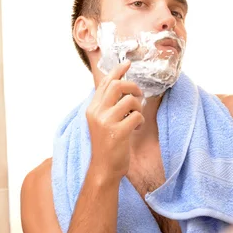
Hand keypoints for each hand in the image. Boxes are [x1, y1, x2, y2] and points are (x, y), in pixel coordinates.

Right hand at [86, 61, 143, 181]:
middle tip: (139, 94)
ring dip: (138, 107)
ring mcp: (106, 122)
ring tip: (136, 118)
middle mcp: (97, 112)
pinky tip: (136, 129)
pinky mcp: (117, 132)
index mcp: (92, 108)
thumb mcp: (102, 121)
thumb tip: (121, 86)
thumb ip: (108, 105)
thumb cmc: (107, 145)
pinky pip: (137, 117)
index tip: (128, 63)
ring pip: (130, 101)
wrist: (104, 168)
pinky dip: (140, 121)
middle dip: (132, 86)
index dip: (117, 71)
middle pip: (117, 86)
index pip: (105, 83)